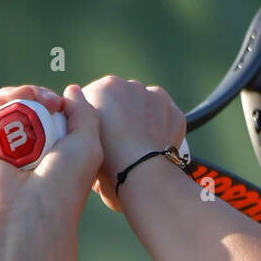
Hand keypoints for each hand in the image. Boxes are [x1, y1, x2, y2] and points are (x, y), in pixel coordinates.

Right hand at [0, 84, 101, 223]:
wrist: (35, 209)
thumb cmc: (67, 182)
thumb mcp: (89, 144)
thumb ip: (85, 115)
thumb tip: (71, 90)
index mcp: (51, 161)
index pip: (50, 125)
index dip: (57, 107)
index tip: (65, 104)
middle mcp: (25, 158)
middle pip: (28, 115)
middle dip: (40, 99)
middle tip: (52, 100)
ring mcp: (1, 154)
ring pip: (8, 111)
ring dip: (24, 95)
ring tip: (39, 98)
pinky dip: (5, 99)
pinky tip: (21, 97)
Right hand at [81, 76, 186, 213]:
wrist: (141, 174)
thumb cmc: (108, 164)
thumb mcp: (85, 144)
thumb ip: (87, 129)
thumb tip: (93, 138)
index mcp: (103, 88)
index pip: (97, 97)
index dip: (98, 117)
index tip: (101, 134)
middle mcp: (130, 85)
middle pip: (123, 99)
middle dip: (122, 115)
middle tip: (122, 142)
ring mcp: (155, 97)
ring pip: (147, 105)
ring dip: (144, 118)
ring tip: (140, 145)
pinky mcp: (175, 112)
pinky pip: (167, 118)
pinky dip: (163, 128)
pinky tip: (156, 145)